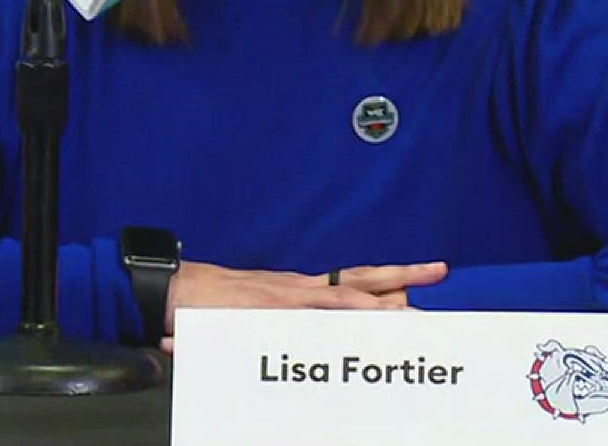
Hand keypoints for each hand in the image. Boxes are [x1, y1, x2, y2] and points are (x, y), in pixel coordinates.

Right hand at [160, 261, 446, 351]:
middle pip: (361, 278)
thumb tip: (310, 336)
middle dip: (402, 275)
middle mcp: (299, 287)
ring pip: (347, 294)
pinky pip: (316, 310)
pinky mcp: (271, 308)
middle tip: (438, 271)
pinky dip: (346, 312)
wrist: (169, 292)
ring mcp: (287, 296)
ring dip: (382, 301)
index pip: (353, 283)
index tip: (423, 277)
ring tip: (415, 308)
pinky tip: (370, 317)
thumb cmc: (207, 309)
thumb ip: (279, 328)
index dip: (389, 280)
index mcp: (298, 290)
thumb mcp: (252, 318)